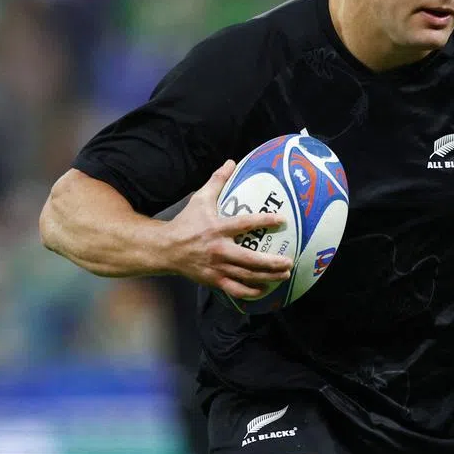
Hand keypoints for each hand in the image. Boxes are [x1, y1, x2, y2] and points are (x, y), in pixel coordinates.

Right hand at [163, 160, 291, 298]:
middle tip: (289, 261)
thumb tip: (231, 162)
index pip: (244, 223)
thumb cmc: (186, 223)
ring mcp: (216, 267)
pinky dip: (250, 292)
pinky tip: (264, 289)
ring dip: (267, 277)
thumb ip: (217, 181)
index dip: (264, 221)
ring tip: (285, 275)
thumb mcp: (200, 199)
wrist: (165, 249)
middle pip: (249, 259)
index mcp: (217, 228)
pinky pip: (234, 289)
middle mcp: (218, 249)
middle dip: (271, 262)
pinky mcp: (213, 280)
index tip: (282, 220)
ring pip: (245, 276)